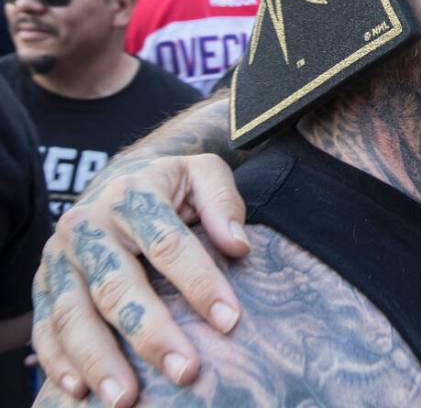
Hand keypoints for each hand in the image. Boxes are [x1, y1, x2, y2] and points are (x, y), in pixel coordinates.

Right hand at [32, 153, 249, 407]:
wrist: (117, 182)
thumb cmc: (171, 187)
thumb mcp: (202, 174)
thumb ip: (223, 202)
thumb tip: (238, 245)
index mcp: (131, 194)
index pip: (168, 244)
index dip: (200, 283)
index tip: (230, 321)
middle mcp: (88, 226)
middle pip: (117, 286)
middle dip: (152, 334)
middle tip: (186, 371)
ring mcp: (59, 258)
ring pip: (74, 314)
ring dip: (100, 360)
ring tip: (126, 399)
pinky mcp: (42, 284)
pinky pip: (45, 327)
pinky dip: (58, 361)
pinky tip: (80, 391)